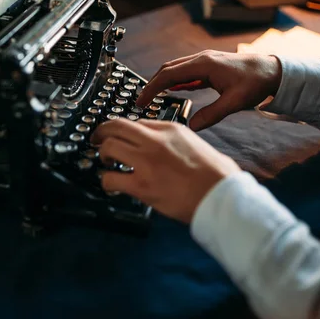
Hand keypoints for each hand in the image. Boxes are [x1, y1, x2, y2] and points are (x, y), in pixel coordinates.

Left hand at [90, 118, 240, 223]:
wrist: (222, 196)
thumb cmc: (217, 175)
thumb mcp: (197, 144)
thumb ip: (177, 141)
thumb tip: (166, 148)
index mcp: (171, 129)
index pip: (137, 122)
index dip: (125, 131)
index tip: (121, 137)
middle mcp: (155, 141)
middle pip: (116, 126)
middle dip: (101, 132)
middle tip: (97, 140)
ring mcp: (146, 162)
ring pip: (109, 147)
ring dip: (103, 155)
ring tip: (105, 163)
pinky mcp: (141, 185)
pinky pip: (111, 178)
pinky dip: (106, 181)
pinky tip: (111, 185)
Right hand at [136, 51, 281, 131]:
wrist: (273, 70)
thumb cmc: (257, 82)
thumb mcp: (235, 102)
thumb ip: (212, 114)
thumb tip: (192, 126)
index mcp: (204, 65)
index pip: (169, 75)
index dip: (152, 88)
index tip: (141, 101)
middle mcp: (201, 60)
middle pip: (167, 69)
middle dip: (152, 84)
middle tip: (141, 102)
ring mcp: (205, 61)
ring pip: (176, 69)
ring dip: (162, 82)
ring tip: (153, 98)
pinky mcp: (209, 66)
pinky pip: (186, 72)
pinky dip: (175, 81)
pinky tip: (173, 91)